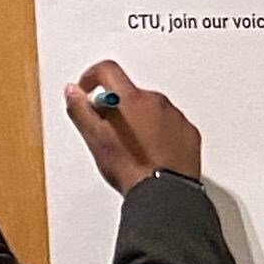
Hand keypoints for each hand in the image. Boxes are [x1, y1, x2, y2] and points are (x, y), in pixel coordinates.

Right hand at [63, 61, 204, 190]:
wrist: (164, 193)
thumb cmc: (130, 168)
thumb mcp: (94, 138)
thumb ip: (80, 109)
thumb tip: (73, 92)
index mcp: (131, 99)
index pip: (107, 70)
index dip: (92, 76)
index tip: (87, 89)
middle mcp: (157, 102)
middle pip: (130, 93)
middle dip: (117, 106)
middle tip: (108, 131)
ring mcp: (176, 117)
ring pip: (151, 109)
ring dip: (140, 120)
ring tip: (131, 147)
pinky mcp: (190, 133)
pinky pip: (170, 124)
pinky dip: (160, 132)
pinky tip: (151, 152)